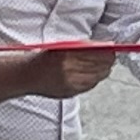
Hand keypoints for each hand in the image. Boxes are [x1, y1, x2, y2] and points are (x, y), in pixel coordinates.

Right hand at [0, 44, 124, 101]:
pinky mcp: (71, 92)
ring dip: (103, 69)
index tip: (113, 47)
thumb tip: (105, 47)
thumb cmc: (44, 57)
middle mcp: (68, 70)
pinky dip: (95, 78)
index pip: (96, 54)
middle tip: (111, 55)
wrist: (27, 76)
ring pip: (98, 76)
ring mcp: (70, 84)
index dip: (108, 51)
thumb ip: (81, 47)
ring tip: (104, 64)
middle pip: (100, 66)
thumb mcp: (61, 47)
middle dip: (108, 60)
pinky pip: (91, 85)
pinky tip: (94, 73)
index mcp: (66, 55)